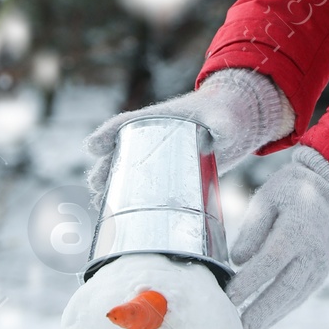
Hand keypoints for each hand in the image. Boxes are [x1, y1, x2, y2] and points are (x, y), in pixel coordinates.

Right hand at [85, 69, 293, 207]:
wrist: (235, 124)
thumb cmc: (225, 113)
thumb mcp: (223, 117)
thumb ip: (223, 123)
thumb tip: (222, 129)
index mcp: (159, 117)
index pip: (126, 122)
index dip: (107, 133)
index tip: (92, 147)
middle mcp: (153, 137)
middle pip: (120, 151)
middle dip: (105, 167)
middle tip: (96, 183)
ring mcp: (159, 156)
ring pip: (127, 170)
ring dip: (111, 184)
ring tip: (102, 201)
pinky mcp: (169, 174)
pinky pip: (143, 185)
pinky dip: (130, 197)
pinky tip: (119, 214)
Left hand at [228, 147, 328, 328]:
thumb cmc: (290, 193)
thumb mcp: (267, 199)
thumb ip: (252, 229)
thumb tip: (237, 260)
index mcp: (296, 229)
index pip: (271, 260)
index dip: (250, 281)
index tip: (229, 296)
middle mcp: (312, 251)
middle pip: (286, 286)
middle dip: (263, 309)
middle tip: (242, 328)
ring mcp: (320, 265)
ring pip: (295, 296)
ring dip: (272, 316)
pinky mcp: (321, 273)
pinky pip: (301, 295)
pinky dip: (283, 310)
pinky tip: (266, 320)